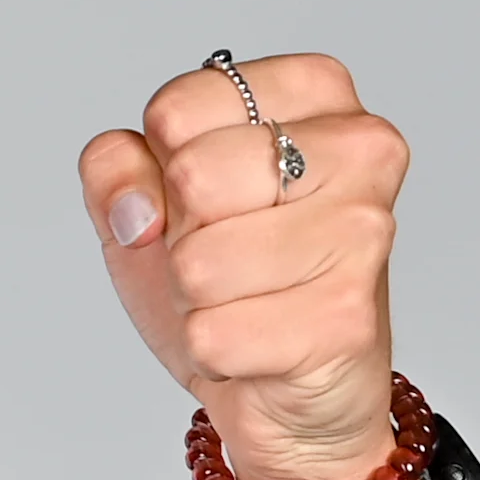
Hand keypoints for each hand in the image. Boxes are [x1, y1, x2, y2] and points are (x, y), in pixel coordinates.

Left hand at [79, 53, 408, 479]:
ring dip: (196, 299)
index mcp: (315, 91)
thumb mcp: (150, 194)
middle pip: (192, 178)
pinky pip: (215, 335)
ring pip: (200, 263)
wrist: (288, 388)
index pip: (178, 108)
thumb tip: (135, 209)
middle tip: (225, 254)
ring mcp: (363, 232)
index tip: (205, 193)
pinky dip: (214, 351)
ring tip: (244, 298)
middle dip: (181, 235)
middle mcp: (360, 148)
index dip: (160, 167)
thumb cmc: (229, 273)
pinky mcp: (348, 317)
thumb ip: (115, 164)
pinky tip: (260, 342)